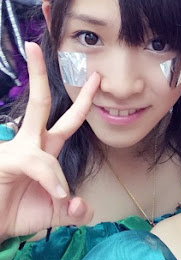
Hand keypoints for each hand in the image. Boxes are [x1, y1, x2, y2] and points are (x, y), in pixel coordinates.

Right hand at [0, 42, 99, 240]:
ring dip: (52, 172)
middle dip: (38, 73)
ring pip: (43, 139)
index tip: (94, 80)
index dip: (84, 102)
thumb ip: (75, 209)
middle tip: (35, 46)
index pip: (68, 120)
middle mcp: (30, 143)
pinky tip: (56, 194)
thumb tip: (84, 206)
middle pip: (39, 102)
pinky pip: (38, 162)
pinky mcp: (8, 158)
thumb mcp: (56, 212)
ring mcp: (15, 148)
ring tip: (58, 198)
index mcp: (45, 149)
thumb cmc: (18, 213)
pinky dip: (51, 179)